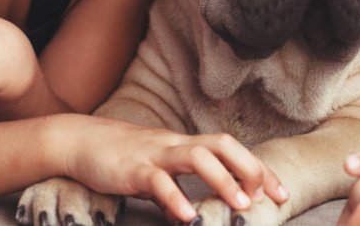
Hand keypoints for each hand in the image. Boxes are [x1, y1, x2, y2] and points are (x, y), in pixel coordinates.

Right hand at [58, 116, 288, 222]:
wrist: (79, 140)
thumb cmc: (119, 158)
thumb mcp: (154, 171)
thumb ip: (174, 189)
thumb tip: (189, 214)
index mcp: (184, 145)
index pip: (230, 151)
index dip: (257, 170)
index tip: (280, 193)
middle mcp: (175, 145)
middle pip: (222, 145)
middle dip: (250, 168)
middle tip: (267, 198)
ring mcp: (155, 154)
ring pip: (197, 157)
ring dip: (223, 181)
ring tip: (241, 207)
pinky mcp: (133, 169)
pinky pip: (158, 181)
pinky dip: (175, 199)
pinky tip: (187, 218)